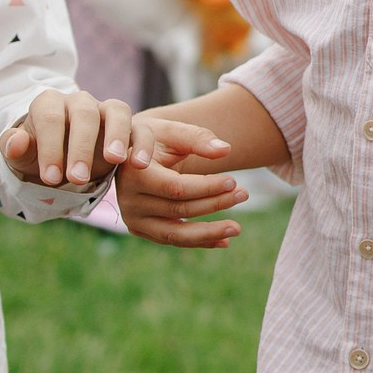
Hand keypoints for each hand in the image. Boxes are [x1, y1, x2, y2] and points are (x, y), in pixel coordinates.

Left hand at [4, 90, 129, 187]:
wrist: (61, 162)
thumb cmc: (40, 157)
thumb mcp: (22, 157)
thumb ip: (15, 148)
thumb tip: (16, 142)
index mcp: (49, 103)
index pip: (50, 118)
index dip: (50, 147)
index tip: (50, 178)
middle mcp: (80, 102)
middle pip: (84, 114)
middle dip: (80, 147)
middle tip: (76, 179)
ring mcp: (106, 111)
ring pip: (117, 110)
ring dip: (117, 135)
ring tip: (115, 161)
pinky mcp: (129, 127)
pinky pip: (141, 127)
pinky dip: (144, 143)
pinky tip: (141, 165)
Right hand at [112, 116, 242, 247]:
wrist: (134, 153)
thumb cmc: (157, 138)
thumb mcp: (173, 131)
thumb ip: (198, 138)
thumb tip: (225, 150)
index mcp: (134, 173)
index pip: (176, 187)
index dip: (206, 187)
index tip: (233, 181)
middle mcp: (128, 200)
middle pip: (178, 209)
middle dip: (214, 204)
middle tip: (244, 194)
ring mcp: (133, 218)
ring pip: (175, 234)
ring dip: (209, 233)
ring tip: (237, 229)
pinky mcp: (141, 229)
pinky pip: (172, 240)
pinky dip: (199, 241)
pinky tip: (224, 241)